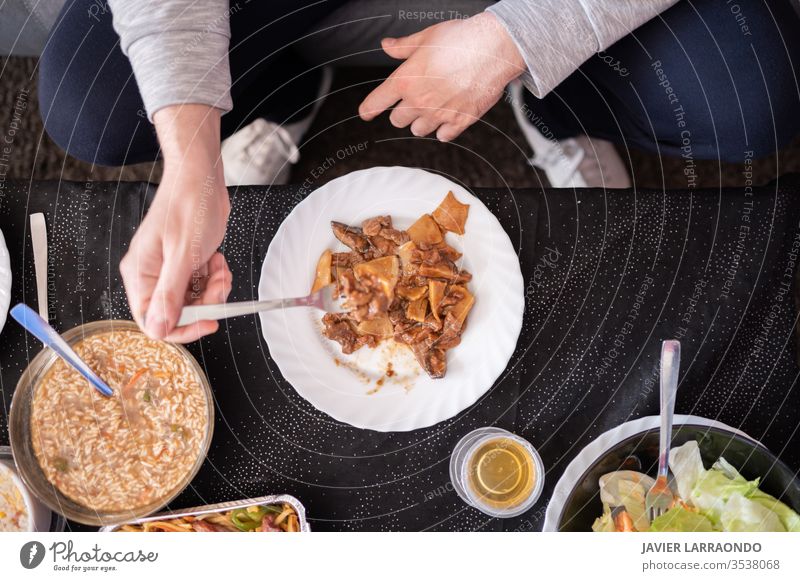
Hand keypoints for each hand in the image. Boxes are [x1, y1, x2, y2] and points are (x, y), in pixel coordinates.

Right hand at [120, 105, 231, 342]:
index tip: (208, 322)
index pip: (152, 321)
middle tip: (219, 285)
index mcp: (140, 274)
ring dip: (213, 290)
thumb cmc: (189, 204)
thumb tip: (158, 329)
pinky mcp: (185, 264)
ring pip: (194, 301)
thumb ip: (170, 294)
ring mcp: (169, 270)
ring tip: (219, 269)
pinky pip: (201, 286)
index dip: (181, 328)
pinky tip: (217, 262)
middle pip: (177, 313)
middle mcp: (151, 275)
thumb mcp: (182, 254)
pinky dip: (215, 279)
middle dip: (204, 304)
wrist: (202, 178)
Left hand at [359, 12, 525, 141]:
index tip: (366, 113)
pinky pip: (442, 136)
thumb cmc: (461, 39)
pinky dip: (443, 129)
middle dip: (402, 111)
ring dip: (421, 122)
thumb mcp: (426, 37)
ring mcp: (438, 114)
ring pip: (418, 131)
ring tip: (432, 107)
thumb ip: (403, 47)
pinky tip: (448, 116)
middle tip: (413, 100)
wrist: (494, 49)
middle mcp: (419, 101)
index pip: (377, 102)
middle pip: (397, 120)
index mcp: (406, 80)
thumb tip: (387, 45)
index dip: (368, 109)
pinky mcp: (459, 122)